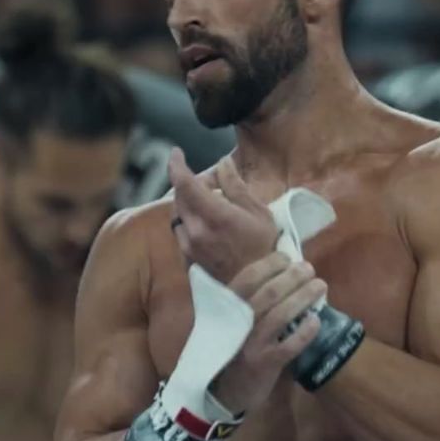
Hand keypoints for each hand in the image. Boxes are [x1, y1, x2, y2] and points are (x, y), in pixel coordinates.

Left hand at [170, 149, 277, 283]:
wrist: (258, 288)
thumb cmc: (263, 247)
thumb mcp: (258, 212)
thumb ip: (235, 186)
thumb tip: (222, 163)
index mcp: (215, 215)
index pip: (184, 183)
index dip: (176, 164)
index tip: (176, 152)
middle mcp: (196, 230)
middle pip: (180, 195)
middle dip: (190, 183)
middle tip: (211, 182)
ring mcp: (189, 245)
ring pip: (178, 212)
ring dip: (188, 201)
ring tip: (211, 202)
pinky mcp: (188, 256)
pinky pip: (180, 229)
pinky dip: (188, 218)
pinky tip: (206, 222)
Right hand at [209, 253, 325, 412]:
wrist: (220, 391)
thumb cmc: (227, 349)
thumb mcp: (223, 321)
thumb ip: (239, 299)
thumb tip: (269, 272)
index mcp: (225, 309)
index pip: (248, 277)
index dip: (270, 264)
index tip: (287, 257)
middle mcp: (237, 324)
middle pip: (270, 292)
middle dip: (294, 276)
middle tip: (309, 269)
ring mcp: (252, 344)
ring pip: (281, 315)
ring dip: (304, 297)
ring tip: (320, 286)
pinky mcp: (266, 364)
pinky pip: (290, 345)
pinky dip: (305, 332)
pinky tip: (316, 321)